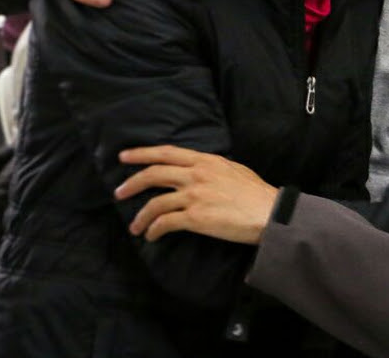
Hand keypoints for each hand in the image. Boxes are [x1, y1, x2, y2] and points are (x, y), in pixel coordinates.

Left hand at [114, 145, 277, 244]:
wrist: (269, 212)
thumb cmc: (256, 193)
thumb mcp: (234, 169)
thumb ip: (213, 168)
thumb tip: (201, 171)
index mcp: (206, 161)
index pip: (167, 152)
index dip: (142, 153)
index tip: (125, 156)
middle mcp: (197, 174)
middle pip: (154, 173)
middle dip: (132, 183)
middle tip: (118, 193)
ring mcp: (195, 195)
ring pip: (155, 202)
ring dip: (140, 216)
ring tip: (134, 227)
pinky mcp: (196, 217)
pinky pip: (165, 222)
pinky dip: (154, 229)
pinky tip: (152, 236)